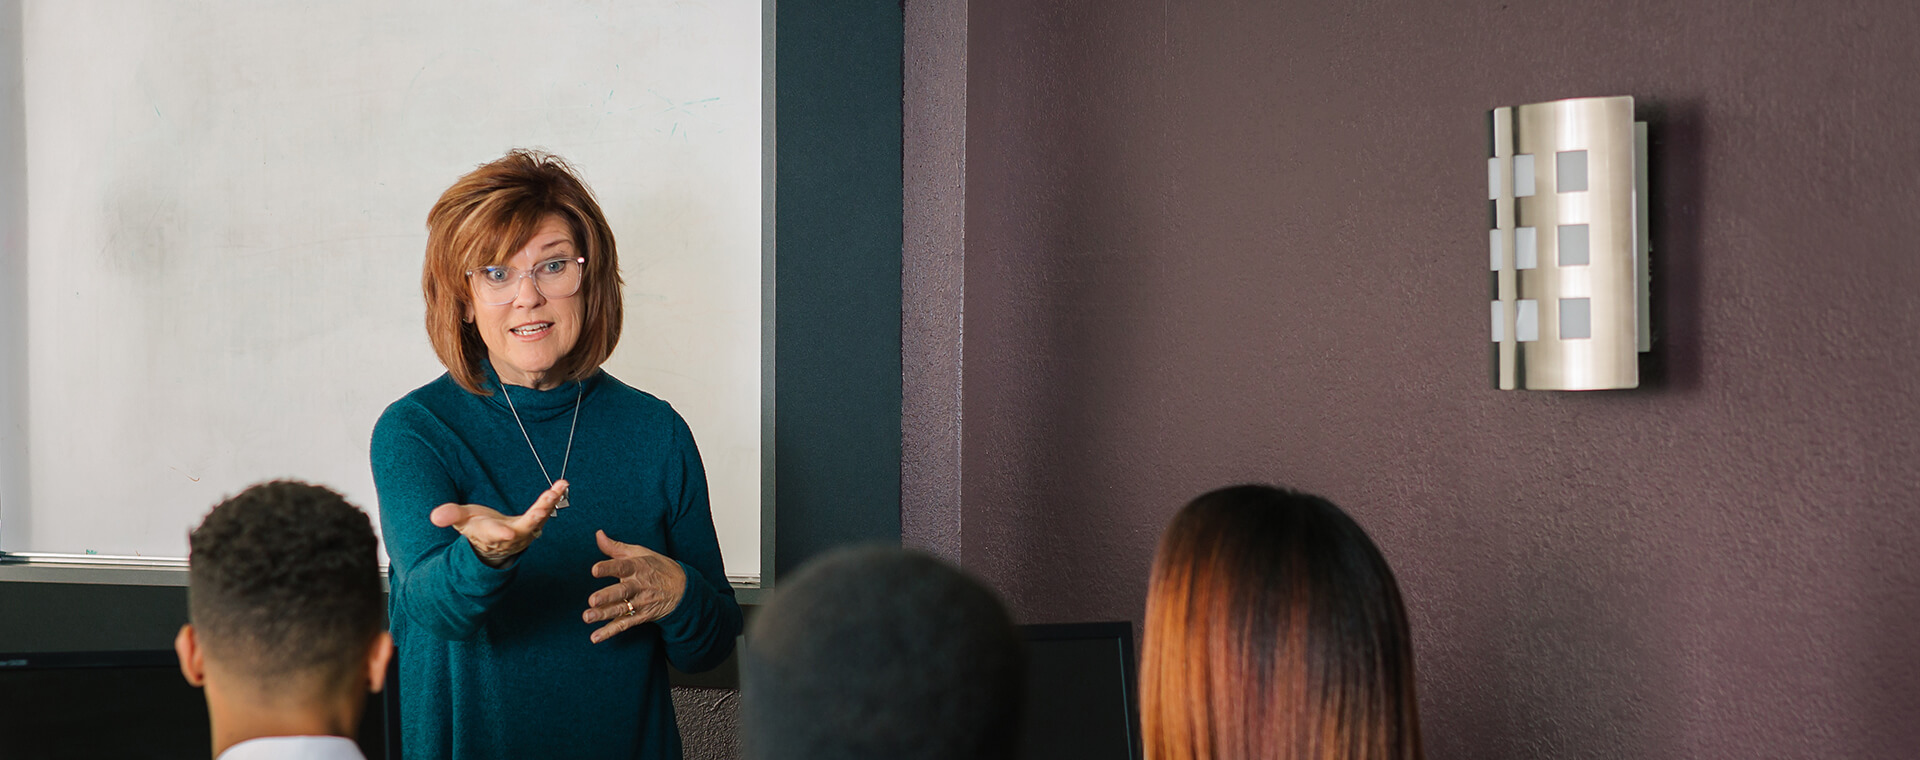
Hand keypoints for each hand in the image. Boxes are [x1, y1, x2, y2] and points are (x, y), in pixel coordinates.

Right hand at [429, 481, 565, 567]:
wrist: (493, 542)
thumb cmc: (476, 528)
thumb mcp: (461, 521)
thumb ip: (450, 516)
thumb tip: (436, 516)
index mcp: (490, 535)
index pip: (495, 535)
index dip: (500, 534)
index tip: (508, 532)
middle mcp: (511, 536)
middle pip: (524, 527)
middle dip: (534, 517)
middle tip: (544, 506)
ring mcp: (525, 532)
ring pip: (539, 520)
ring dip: (549, 505)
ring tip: (556, 490)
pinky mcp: (535, 524)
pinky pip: (546, 511)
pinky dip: (554, 498)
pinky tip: (562, 485)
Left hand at [583, 530, 686, 642]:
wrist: (683, 589)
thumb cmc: (657, 568)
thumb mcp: (640, 553)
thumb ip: (616, 547)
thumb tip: (598, 534)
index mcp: (638, 567)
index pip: (622, 567)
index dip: (608, 568)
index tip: (594, 570)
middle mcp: (639, 585)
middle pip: (622, 591)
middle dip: (607, 596)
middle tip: (593, 600)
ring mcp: (641, 602)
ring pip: (621, 609)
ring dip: (604, 614)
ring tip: (588, 617)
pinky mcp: (641, 616)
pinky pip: (625, 624)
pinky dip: (610, 632)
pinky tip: (596, 637)